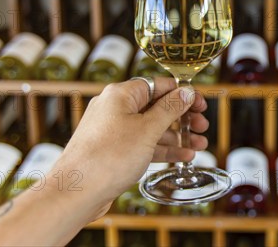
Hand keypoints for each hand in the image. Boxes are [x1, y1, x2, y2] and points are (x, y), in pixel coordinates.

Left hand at [50, 78, 208, 217]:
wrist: (75, 192)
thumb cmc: (107, 158)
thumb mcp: (147, 130)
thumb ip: (170, 109)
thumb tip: (187, 92)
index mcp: (120, 94)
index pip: (159, 85)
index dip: (183, 94)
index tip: (200, 104)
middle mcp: (115, 108)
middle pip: (157, 107)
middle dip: (183, 118)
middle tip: (202, 127)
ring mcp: (113, 130)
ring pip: (152, 128)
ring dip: (176, 136)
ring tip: (198, 145)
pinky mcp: (112, 150)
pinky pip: (143, 144)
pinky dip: (162, 149)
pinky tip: (182, 156)